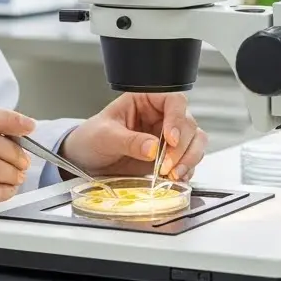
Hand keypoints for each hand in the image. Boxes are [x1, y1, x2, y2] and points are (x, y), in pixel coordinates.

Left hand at [60, 93, 206, 181]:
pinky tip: (176, 179)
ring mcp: (168, 138)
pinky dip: (187, 170)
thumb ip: (129, 141)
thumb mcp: (105, 136)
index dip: (176, 118)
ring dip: (189, 159)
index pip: (174, 101)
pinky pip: (189, 161)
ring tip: (173, 175)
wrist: (84, 161)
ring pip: (195, 142)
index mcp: (147, 100)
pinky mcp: (169, 158)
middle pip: (188, 124)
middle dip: (182, 147)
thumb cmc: (91, 138)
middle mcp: (162, 117)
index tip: (170, 139)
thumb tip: (152, 148)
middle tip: (166, 165)